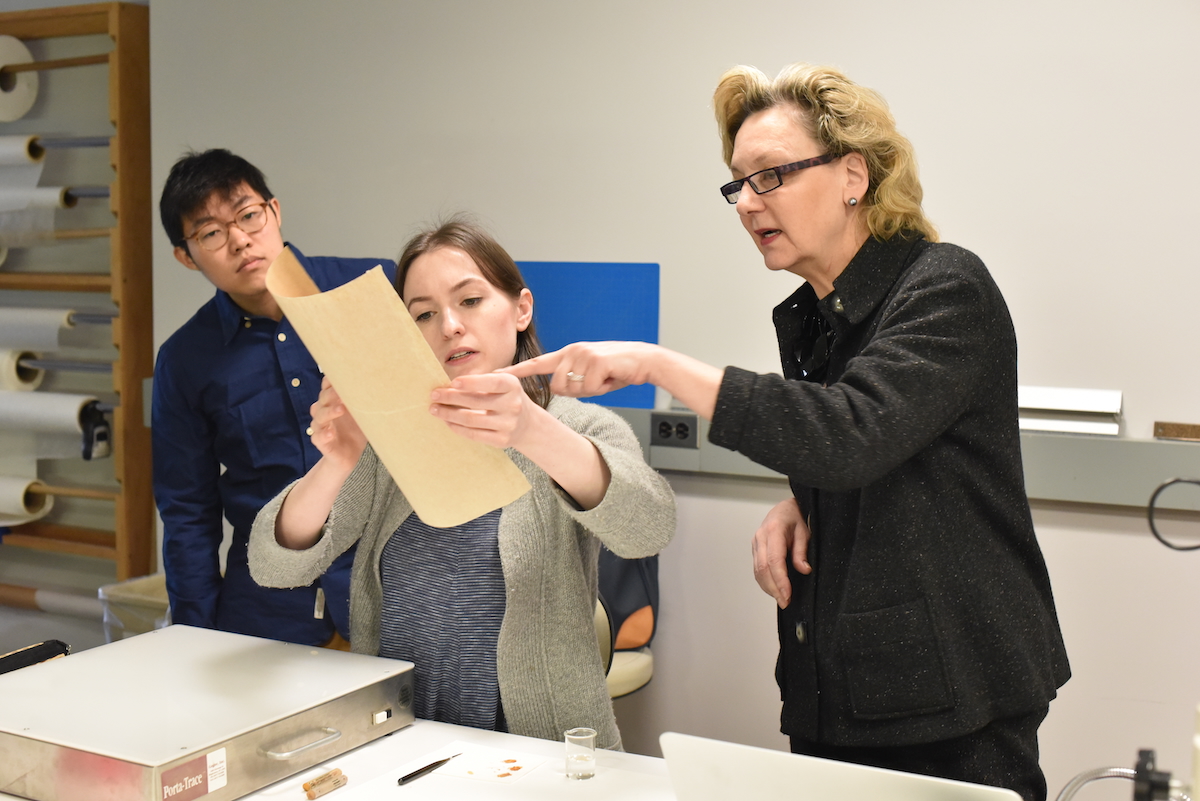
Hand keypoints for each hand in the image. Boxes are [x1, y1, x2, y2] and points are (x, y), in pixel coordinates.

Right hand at [308, 377, 366, 468]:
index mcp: (333, 402)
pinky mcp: (321, 442)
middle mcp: (324, 411)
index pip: (327, 387)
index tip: (344, 375)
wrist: (352, 456)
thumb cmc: (357, 430)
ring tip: (341, 409)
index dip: (332, 381)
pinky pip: (318, 437)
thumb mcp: (363, 414)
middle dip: (332, 394)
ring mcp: (321, 427)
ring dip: (330, 412)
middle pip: (322, 399)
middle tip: (343, 392)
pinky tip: (331, 433)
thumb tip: (381, 385)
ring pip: (319, 416)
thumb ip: (365, 401)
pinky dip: (324, 434)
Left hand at [429, 372, 536, 448]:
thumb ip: (483, 381)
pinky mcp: (502, 440)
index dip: (472, 382)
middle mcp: (513, 405)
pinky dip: (457, 427)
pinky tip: (447, 421)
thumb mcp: (503, 384)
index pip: (492, 382)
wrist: (528, 425)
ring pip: (471, 420)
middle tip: (434, 395)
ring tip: (435, 409)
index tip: (453, 382)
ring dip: (449, 414)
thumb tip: (451, 384)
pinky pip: (474, 434)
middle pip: (476, 402)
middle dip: (451, 398)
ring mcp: (508, 424)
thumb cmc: (506, 398)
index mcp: (512, 386)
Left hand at [503, 341, 659, 398]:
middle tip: (595, 383)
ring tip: (603, 379)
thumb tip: (558, 389)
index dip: (515, 371)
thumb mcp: (588, 372)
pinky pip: (589, 388)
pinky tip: (610, 377)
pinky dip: (601, 389)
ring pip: (572, 389)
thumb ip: (571, 377)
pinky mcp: (595, 361)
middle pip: (557, 387)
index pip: (535, 363)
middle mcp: (572, 351)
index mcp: (567, 353)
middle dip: (575, 392)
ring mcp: (582, 354)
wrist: (643, 360)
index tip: (494, 374)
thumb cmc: (616, 369)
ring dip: (588, 391)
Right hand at [752, 497, 811, 608]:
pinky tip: (774, 590)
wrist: (784, 509)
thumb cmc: (795, 518)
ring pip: (757, 571)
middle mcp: (761, 537)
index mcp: (774, 530)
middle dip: (774, 588)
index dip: (780, 580)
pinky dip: (765, 582)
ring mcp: (756, 543)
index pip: (774, 560)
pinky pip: (757, 569)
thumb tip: (804, 570)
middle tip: (786, 602)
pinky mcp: (755, 549)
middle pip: (762, 568)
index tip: (788, 594)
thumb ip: (802, 551)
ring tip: (781, 599)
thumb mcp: (805, 532)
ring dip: (768, 588)